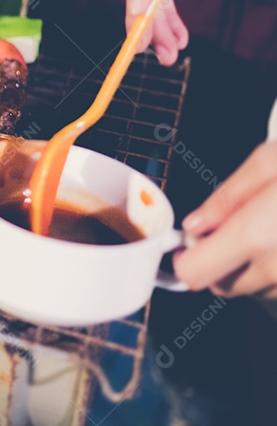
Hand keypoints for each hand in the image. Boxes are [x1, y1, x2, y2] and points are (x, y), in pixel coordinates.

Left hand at [175, 141, 276, 298]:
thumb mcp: (270, 161)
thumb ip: (226, 197)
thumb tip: (195, 224)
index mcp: (256, 235)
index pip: (194, 273)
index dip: (182, 258)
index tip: (183, 244)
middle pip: (220, 285)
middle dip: (216, 261)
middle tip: (231, 228)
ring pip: (253, 289)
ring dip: (249, 267)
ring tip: (269, 229)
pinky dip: (275, 268)